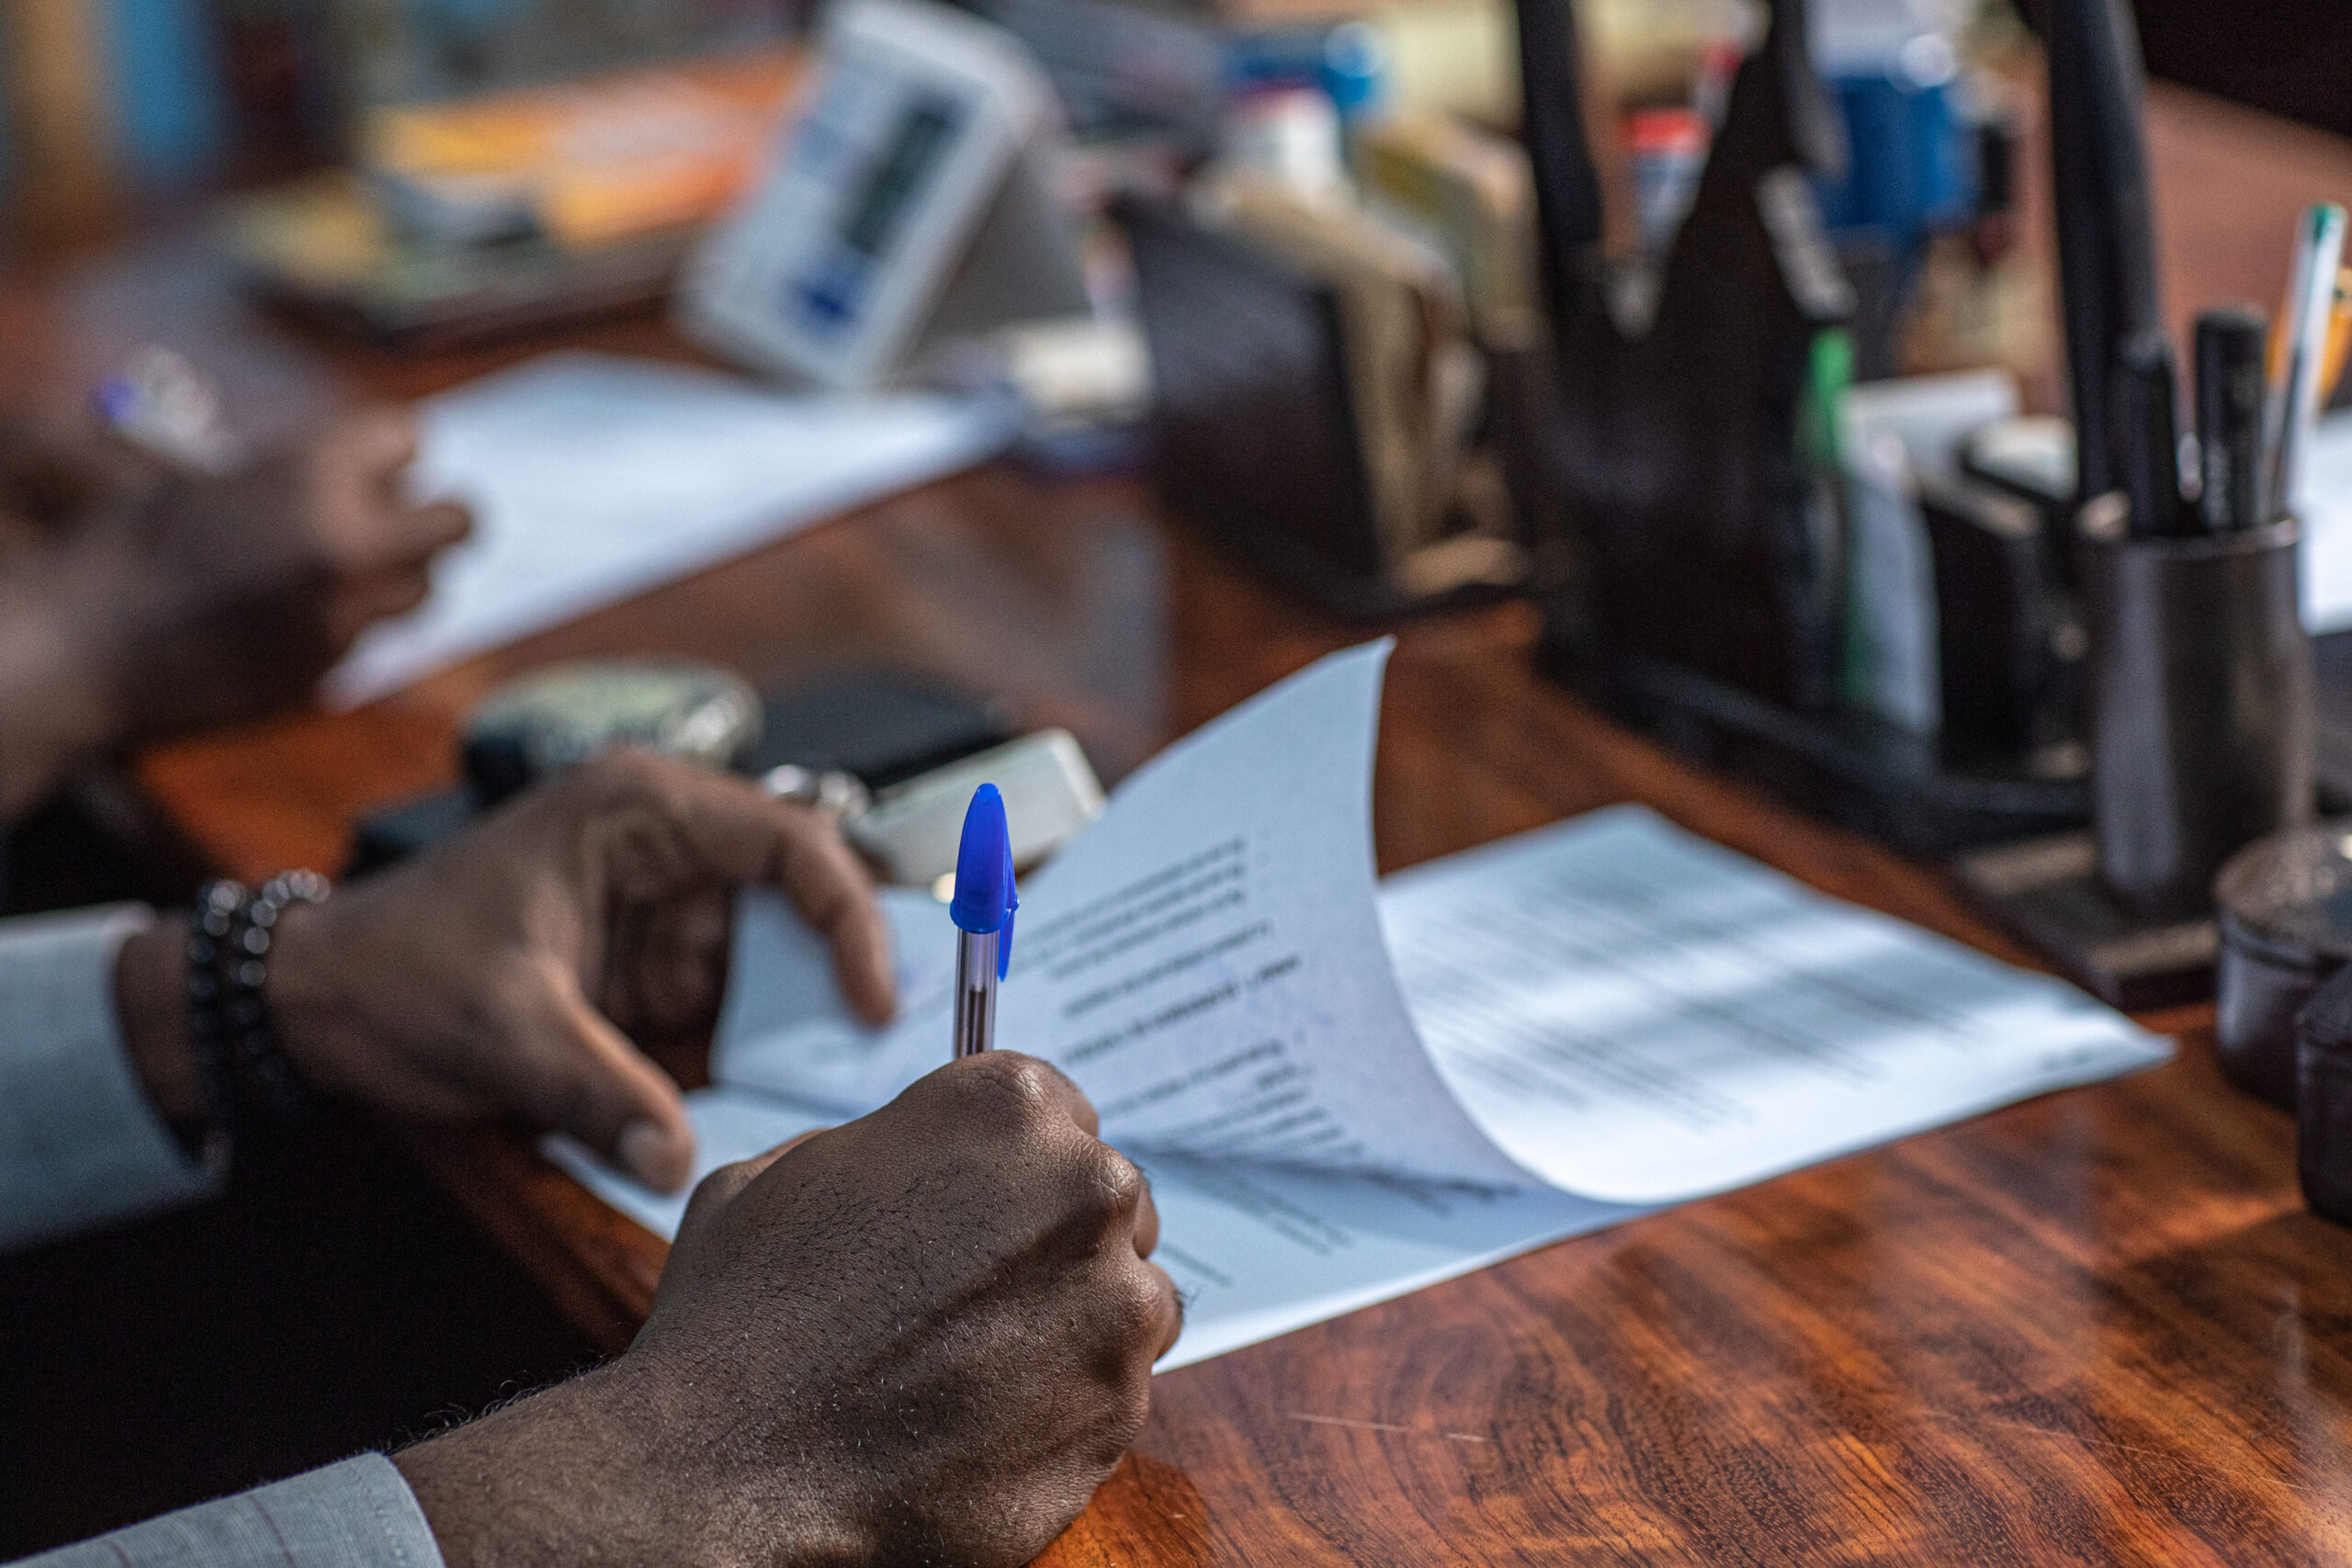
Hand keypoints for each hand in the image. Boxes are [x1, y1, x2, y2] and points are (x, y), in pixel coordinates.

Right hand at [0, 406, 468, 813]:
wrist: (89, 646)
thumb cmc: (137, 549)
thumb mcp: (221, 479)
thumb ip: (307, 475)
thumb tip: (384, 475)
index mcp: (313, 473)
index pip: (410, 437)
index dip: (393, 450)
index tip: (383, 463)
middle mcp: (349, 540)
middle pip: (458, 520)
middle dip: (440, 516)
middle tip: (415, 518)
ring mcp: (349, 611)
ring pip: (426, 587)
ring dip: (399, 576)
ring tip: (339, 570)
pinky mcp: (336, 669)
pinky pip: (374, 635)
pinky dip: (352, 622)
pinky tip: (292, 617)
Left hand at [116, 751, 894, 1189]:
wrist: (314, 1002)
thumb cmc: (396, 970)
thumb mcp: (503, 1029)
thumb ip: (598, 1093)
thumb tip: (677, 1163)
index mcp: (640, 812)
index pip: (790, 841)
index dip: (849, 917)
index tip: (873, 1000)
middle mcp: (666, 850)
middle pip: (799, 903)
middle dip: (839, 979)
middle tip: (878, 1056)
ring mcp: (661, 913)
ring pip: (774, 965)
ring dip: (801, 1025)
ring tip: (835, 1088)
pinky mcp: (648, 972)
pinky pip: (729, 1012)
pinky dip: (754, 1056)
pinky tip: (776, 1098)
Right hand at [396, 1053, 1182, 1567]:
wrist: (727, 1474)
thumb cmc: (739, 1319)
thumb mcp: (782, 1174)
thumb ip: (883, 1147)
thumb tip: (922, 1165)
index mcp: (1005, 1105)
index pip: (1060, 1111)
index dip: (1015, 1165)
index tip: (989, 1205)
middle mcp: (1082, 1188)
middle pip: (1107, 1202)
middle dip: (1054, 1243)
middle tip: (974, 1297)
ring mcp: (1112, 1303)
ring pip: (1127, 1298)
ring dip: (1071, 1325)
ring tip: (970, 1368)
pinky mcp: (1118, 1409)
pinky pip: (1114, 1395)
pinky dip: (1064, 1410)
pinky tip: (982, 1425)